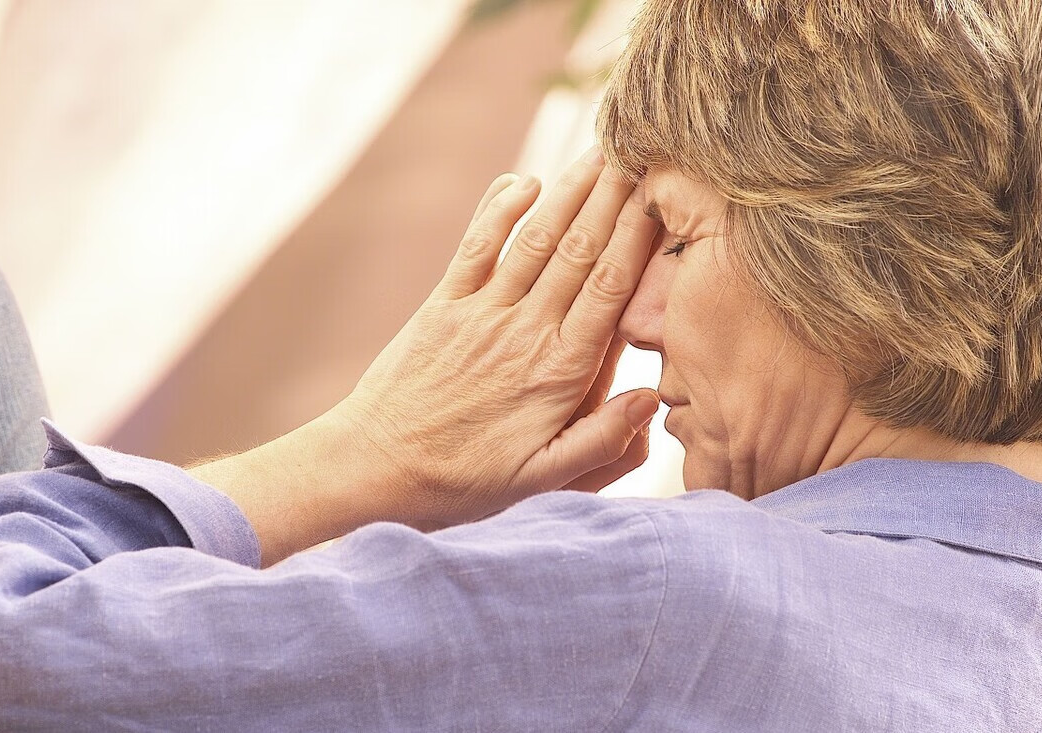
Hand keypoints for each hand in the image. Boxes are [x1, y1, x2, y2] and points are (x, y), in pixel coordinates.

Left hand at [337, 147, 660, 525]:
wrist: (378, 467)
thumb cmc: (464, 481)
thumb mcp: (540, 480)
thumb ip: (600, 442)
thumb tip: (651, 398)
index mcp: (558, 372)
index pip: (610, 290)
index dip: (639, 237)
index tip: (663, 196)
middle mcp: (525, 332)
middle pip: (579, 251)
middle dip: (614, 197)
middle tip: (645, 149)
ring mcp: (481, 313)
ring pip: (536, 240)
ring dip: (570, 192)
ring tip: (601, 151)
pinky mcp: (443, 306)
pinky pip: (477, 246)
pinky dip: (500, 209)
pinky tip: (525, 180)